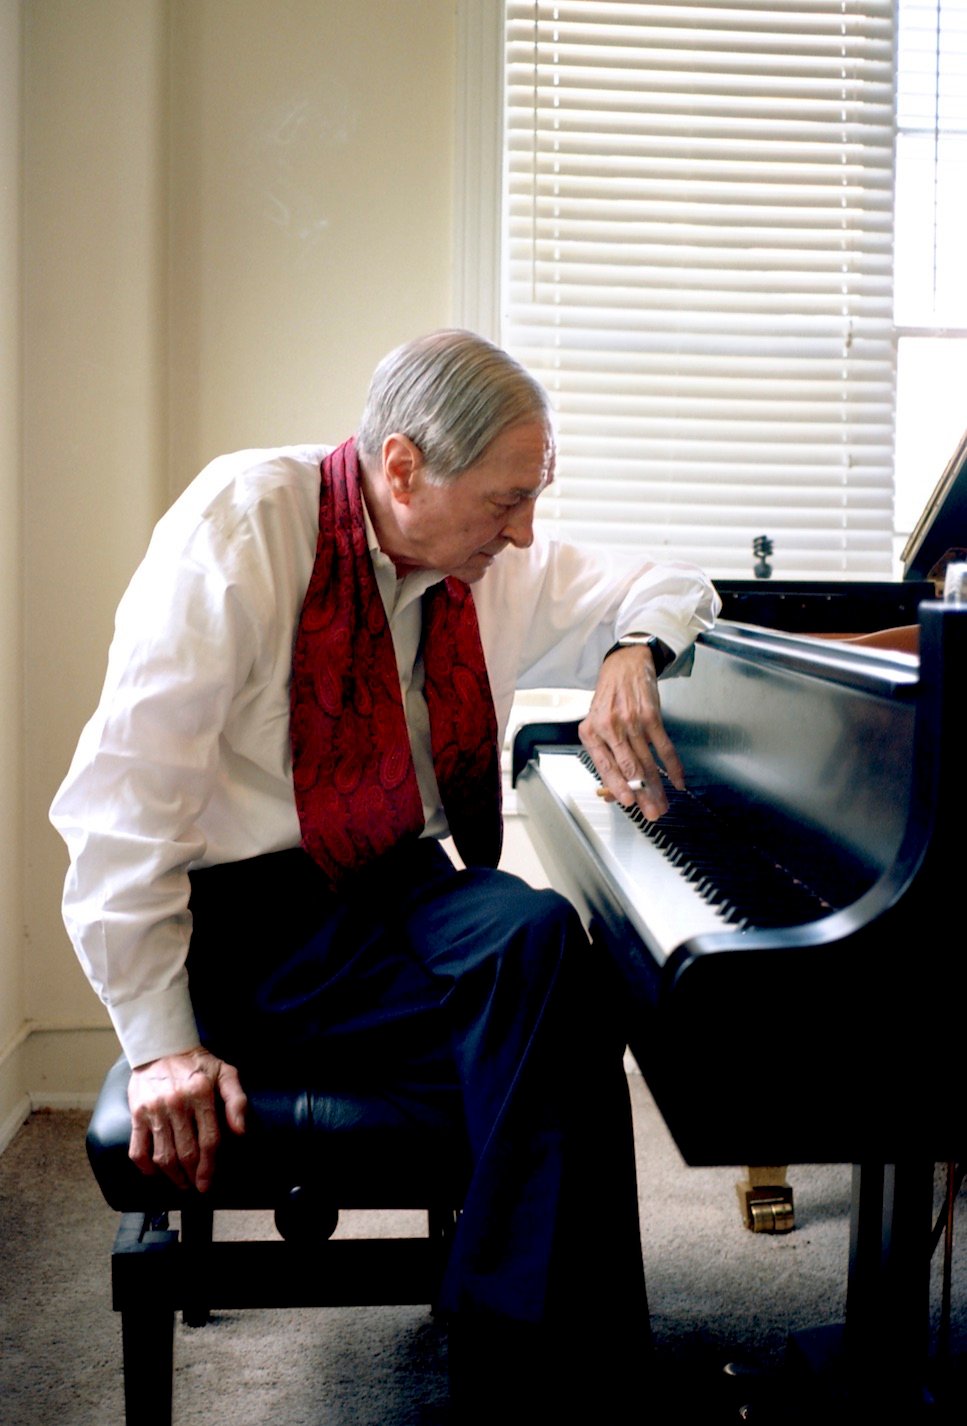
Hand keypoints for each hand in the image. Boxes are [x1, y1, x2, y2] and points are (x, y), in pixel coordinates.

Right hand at [127, 1046, 246, 1193]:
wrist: (161, 1046)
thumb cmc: (197, 1064)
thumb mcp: (225, 1073)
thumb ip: (236, 1100)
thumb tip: (241, 1131)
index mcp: (201, 1094)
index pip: (209, 1140)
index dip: (210, 1166)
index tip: (208, 1182)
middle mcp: (177, 1103)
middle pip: (186, 1152)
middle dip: (192, 1176)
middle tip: (196, 1186)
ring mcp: (154, 1110)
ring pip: (162, 1156)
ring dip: (172, 1176)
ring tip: (180, 1183)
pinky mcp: (137, 1114)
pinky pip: (137, 1150)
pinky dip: (145, 1167)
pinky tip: (155, 1172)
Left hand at [578, 644, 683, 819]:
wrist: (624, 665)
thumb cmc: (608, 698)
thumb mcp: (596, 724)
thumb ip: (604, 755)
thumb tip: (614, 790)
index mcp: (591, 732)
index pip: (605, 766)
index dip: (618, 787)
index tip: (627, 804)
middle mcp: (610, 726)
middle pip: (629, 768)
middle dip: (643, 795)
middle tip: (652, 812)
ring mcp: (631, 720)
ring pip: (648, 761)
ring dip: (658, 786)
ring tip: (664, 802)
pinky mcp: (650, 715)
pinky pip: (664, 746)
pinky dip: (673, 766)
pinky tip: (677, 779)